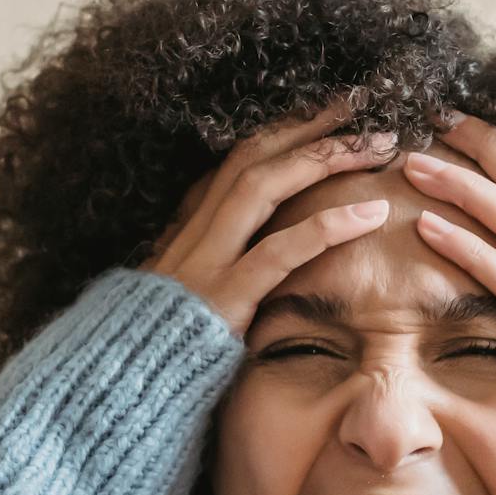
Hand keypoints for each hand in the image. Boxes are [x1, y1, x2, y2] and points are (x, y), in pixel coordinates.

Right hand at [138, 99, 401, 337]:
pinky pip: (281, 251)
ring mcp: (205, 263)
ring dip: (325, 157)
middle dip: (307, 124)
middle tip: (360, 102)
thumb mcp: (181, 305)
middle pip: (252, 157)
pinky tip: (372, 212)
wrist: (116, 392)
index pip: (234, 165)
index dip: (281, 133)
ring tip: (379, 143)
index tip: (324, 113)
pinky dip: (329, 225)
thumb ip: (208, 276)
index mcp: (185, 233)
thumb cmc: (159, 360)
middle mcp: (193, 236)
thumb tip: (239, 260)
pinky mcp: (224, 297)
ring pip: (264, 186)